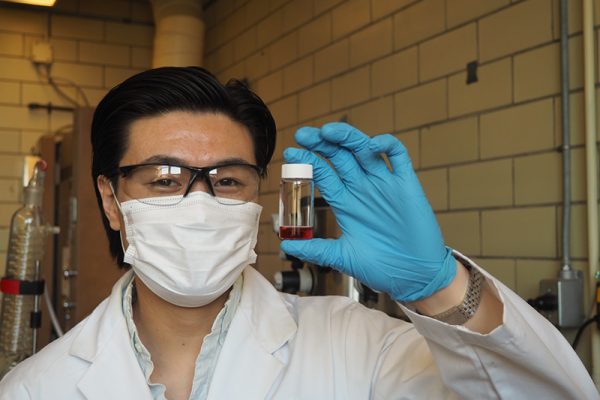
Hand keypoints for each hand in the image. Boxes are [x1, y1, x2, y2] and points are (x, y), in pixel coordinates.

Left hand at [280, 122, 455, 301]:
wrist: (415, 277)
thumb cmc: (382, 267)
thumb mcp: (343, 258)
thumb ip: (316, 249)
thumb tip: (285, 245)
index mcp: (346, 203)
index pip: (323, 174)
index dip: (308, 161)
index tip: (290, 154)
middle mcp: (362, 189)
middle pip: (339, 156)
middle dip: (321, 143)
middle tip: (303, 134)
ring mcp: (384, 184)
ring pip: (363, 150)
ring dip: (347, 137)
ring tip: (329, 131)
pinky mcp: (406, 185)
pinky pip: (398, 156)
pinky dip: (387, 145)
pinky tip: (372, 145)